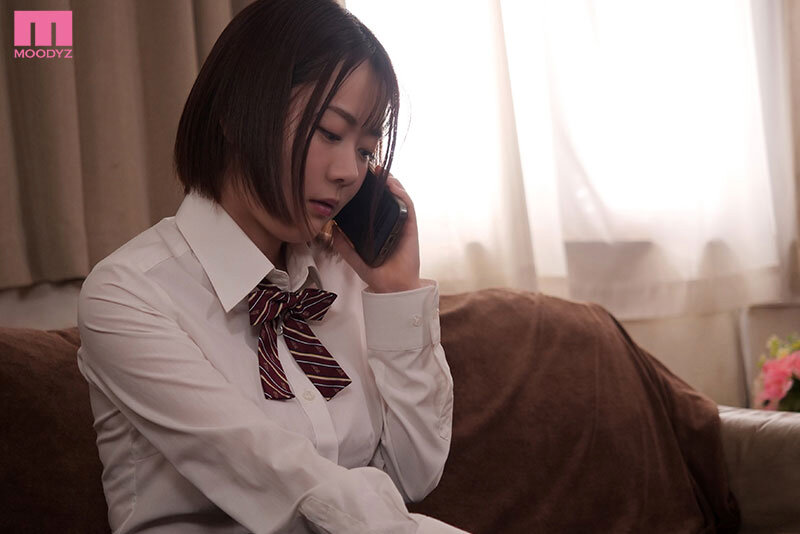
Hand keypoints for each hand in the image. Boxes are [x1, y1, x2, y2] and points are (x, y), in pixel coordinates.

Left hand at [332, 166, 422, 292]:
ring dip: (392, 182)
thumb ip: (342, 243)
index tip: (360, 178)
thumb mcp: (353, 256)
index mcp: (380, 228)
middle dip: (380, 182)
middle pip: (388, 197)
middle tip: (369, 169)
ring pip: (399, 197)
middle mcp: (392, 223)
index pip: (376, 205)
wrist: (392, 286)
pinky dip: (401, 194)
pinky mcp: (411, 227)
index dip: (370, 190)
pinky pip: (407, 206)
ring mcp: (402, 224)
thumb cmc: (376, 273)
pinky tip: (393, 185)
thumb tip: (331, 226)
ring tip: (380, 172)